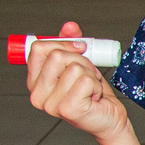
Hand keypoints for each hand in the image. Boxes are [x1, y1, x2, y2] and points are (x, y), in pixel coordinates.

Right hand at [23, 19, 133, 144]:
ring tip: (90, 88)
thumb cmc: (91, 93)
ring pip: (74, 67)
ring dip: (90, 74)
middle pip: (57, 55)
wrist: (109, 118)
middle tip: (88, 75)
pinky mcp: (67, 109)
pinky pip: (85, 80)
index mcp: (34, 83)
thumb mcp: (78, 63)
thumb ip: (70, 43)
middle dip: (80, 59)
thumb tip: (70, 26)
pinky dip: (96, 85)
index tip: (79, 48)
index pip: (39, 48)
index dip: (62, 43)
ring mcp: (50, 104)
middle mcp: (37, 95)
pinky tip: (94, 97)